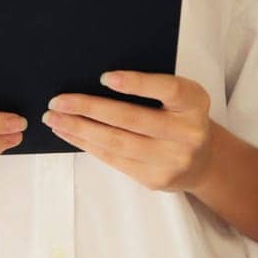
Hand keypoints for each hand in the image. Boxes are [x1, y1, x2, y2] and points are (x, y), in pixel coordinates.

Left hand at [41, 71, 216, 192]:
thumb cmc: (181, 117)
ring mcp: (171, 160)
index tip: (105, 77)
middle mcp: (188, 133)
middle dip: (90, 108)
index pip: (168, 89)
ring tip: (54, 118)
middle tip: (58, 101)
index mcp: (195, 103)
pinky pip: (114, 160)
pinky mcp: (154, 179)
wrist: (203, 161)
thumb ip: (152, 87)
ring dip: (80, 129)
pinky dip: (87, 145)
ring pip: (118, 143)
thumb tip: (97, 79)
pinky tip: (69, 133)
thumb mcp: (180, 97)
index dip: (138, 83)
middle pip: (132, 119)